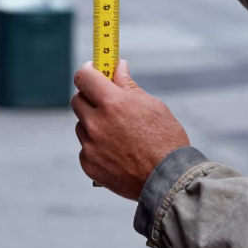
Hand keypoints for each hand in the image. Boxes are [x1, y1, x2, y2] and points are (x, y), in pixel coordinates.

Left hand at [72, 59, 189, 199]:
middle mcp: (96, 123)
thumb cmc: (166, 140)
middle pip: (78, 100)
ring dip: (93, 123)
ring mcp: (90, 146)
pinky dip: (96, 146)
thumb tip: (118, 67)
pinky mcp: (89, 165)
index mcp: (113, 103)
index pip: (83, 77)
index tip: (93, 70)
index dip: (88, 71)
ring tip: (119, 133)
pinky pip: (86, 148)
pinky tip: (117, 152)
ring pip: (82, 125)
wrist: (169, 180)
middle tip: (106, 100)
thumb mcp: (152, 106)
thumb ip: (129, 86)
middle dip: (90, 96)